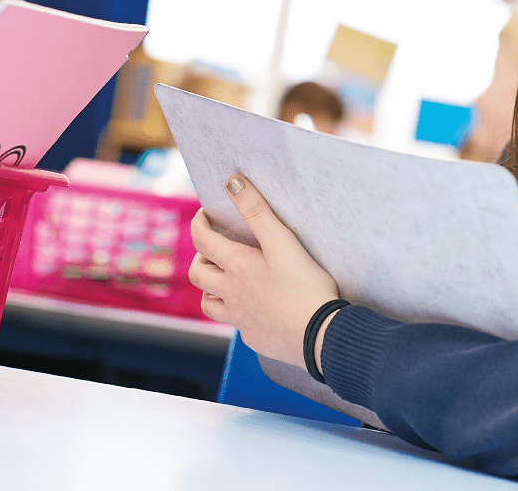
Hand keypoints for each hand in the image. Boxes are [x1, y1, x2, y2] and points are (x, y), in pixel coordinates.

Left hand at [188, 174, 339, 368]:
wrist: (319, 335)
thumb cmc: (304, 285)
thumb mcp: (283, 241)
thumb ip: (257, 210)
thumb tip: (232, 181)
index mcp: (236, 266)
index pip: (202, 240)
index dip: (199, 223)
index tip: (205, 214)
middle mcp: (231, 293)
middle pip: (198, 273)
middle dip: (201, 256)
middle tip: (215, 247)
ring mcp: (240, 318)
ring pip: (208, 303)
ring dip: (210, 288)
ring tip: (224, 279)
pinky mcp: (255, 337)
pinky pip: (235, 323)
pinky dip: (236, 312)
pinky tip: (253, 308)